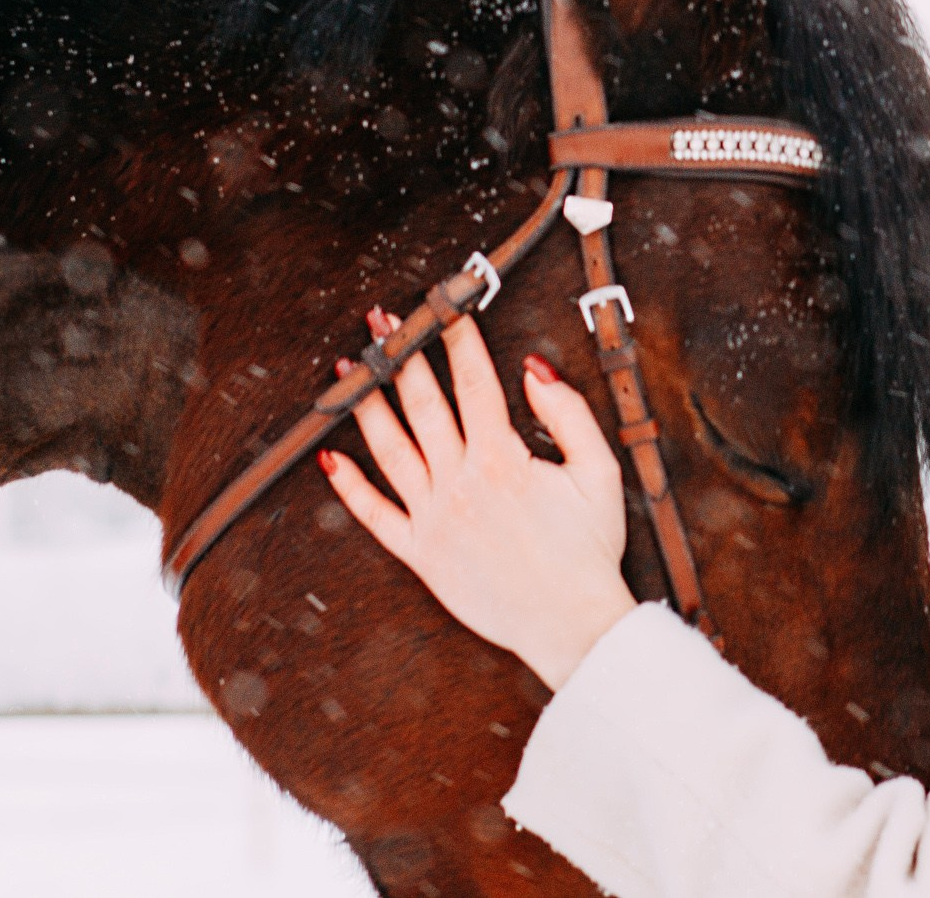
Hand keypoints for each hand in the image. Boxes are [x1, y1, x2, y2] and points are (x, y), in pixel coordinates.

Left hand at [320, 307, 636, 689]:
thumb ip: (569, 415)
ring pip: (390, 451)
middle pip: (422, 405)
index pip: (474, 383)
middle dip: (402, 356)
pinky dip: (350, 487)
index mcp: (504, 460)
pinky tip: (330, 458)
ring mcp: (435, 520)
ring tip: (347, 370)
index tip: (446, 306)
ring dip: (366, 406)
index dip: (458, 339)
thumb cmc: (589, 550)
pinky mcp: (422, 555)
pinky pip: (376, 516)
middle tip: (384, 321)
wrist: (571, 624)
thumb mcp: (599, 472)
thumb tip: (533, 370)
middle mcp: (461, 483)